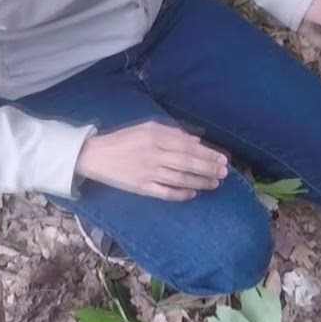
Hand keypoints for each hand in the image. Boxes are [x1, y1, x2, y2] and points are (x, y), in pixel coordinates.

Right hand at [76, 120, 229, 200]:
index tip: (222, 159)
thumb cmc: (125, 139)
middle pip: (187, 162)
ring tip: (214, 184)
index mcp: (156, 135)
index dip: (207, 153)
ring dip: (200, 182)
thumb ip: (173, 132)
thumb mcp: (147, 127)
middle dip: (208, 168)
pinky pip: (165, 192)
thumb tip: (196, 140)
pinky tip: (192, 194)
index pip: (188, 146)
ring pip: (179, 178)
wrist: (95, 155)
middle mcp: (153, 153)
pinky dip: (180, 194)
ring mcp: (147, 171)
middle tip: (224, 173)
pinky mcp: (141, 187)